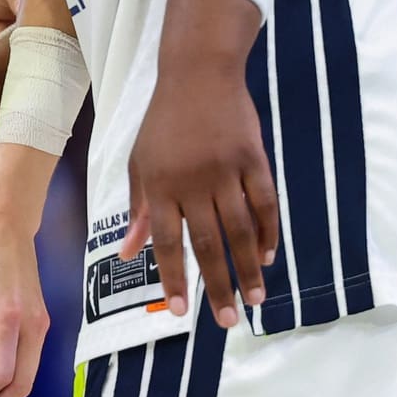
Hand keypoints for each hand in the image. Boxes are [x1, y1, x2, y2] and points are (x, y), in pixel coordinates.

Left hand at [0, 196, 49, 396]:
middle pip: (23, 384)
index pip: (0, 375)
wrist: (6, 224)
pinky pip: (32, 361)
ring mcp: (42, 324)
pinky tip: (3, 394)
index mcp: (9, 319)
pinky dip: (19, 383)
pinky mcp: (42, 321)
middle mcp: (33, 326)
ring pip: (31, 375)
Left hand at [120, 0, 277, 326]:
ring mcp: (225, 170)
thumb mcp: (139, 163)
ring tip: (257, 300)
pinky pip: (265, 204)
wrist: (197, 74)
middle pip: (207, 244)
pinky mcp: (253, 159)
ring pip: (240, 230)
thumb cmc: (163, 123)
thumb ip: (138, 210)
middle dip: (218, 286)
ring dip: (249, 269)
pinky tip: (268, 257)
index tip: (182, 313)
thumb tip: (128, 253)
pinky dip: (268, 232)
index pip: (166, 242)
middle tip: (229, 321)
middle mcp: (191, 182)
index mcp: (158, 185)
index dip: (175, 278)